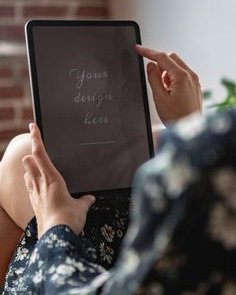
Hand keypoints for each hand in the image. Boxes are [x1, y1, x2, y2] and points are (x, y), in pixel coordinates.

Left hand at [22, 123, 94, 238]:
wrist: (55, 238)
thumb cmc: (68, 219)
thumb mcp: (80, 207)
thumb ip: (84, 201)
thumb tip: (90, 198)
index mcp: (52, 179)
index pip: (40, 153)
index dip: (36, 138)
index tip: (32, 126)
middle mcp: (41, 183)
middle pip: (29, 161)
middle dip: (32, 153)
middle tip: (37, 148)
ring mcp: (35, 194)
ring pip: (27, 173)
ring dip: (30, 167)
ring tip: (36, 166)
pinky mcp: (33, 204)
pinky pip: (29, 187)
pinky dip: (31, 182)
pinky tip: (36, 185)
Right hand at [135, 45, 201, 122]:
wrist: (191, 130)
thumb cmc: (177, 117)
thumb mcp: (159, 98)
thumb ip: (154, 79)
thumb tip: (150, 66)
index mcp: (182, 77)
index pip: (162, 57)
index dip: (148, 52)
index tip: (138, 49)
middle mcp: (191, 76)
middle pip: (171, 58)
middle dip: (159, 63)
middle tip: (152, 76)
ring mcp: (194, 81)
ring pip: (177, 66)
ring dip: (166, 71)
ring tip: (163, 90)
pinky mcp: (195, 86)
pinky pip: (182, 74)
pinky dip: (173, 77)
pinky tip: (170, 92)